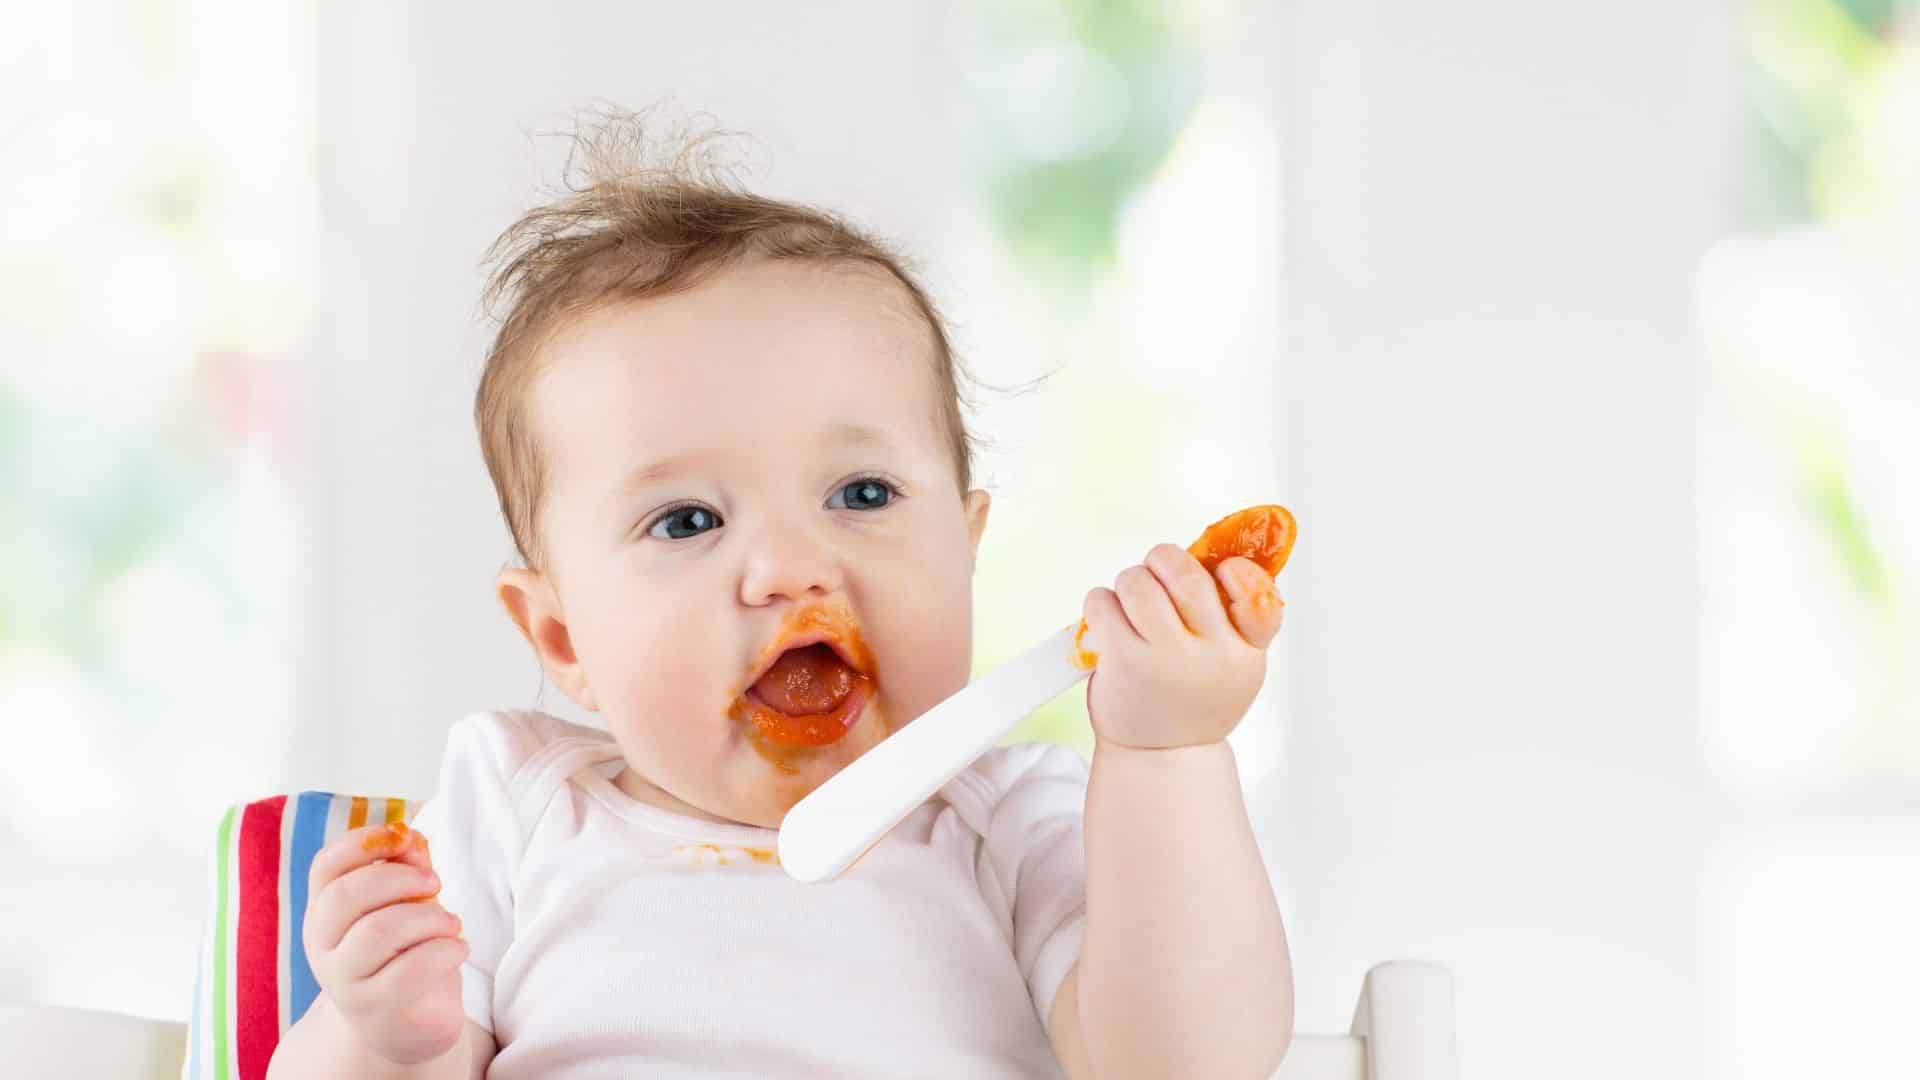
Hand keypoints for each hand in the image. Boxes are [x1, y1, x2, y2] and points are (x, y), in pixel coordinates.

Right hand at [302, 823, 468, 1064]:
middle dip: (400, 877)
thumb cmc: (405, 951)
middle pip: (347, 895)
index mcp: (324, 911)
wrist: (404, 1024)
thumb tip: (410, 835)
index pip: (325, 865)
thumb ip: (406, 865)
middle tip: (436, 882)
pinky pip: (410, 969)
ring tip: (453, 923)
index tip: (404, 836)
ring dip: (430, 917)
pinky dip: (445, 950)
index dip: (364, 841)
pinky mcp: (376, 1009)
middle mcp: (323, 946)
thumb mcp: (407, 901)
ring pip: (379, 930)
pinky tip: (458, 949)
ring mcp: (343, 981)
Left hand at [1080, 544, 1285, 749]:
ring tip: (1129, 599)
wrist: (1163, 757)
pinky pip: (1103, 604)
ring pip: (1139, 584)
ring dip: (1129, 581)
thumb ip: (1232, 619)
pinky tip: (1107, 618)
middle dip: (1164, 560)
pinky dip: (1099, 602)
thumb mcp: (1232, 665)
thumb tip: (1215, 555)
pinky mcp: (1125, 664)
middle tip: (1156, 570)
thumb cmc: (1193, 698)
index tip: (1220, 572)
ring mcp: (1168, 660)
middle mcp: (1213, 656)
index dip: (1238, 574)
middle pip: (1187, 576)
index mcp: (1246, 652)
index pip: (1260, 598)